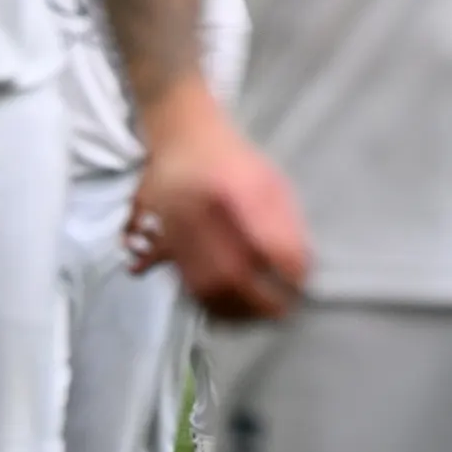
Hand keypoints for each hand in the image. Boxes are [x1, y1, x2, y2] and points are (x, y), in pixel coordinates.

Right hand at [129, 104, 311, 318]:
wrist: (180, 134)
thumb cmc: (234, 160)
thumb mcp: (269, 180)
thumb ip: (284, 225)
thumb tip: (299, 272)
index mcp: (229, 185)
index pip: (260, 240)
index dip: (282, 270)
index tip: (299, 286)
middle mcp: (194, 206)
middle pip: (225, 272)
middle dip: (257, 302)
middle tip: (281, 311)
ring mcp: (168, 222)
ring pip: (199, 284)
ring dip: (231, 309)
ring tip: (256, 316)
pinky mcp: (152, 236)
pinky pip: (180, 281)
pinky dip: (204, 300)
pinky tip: (226, 306)